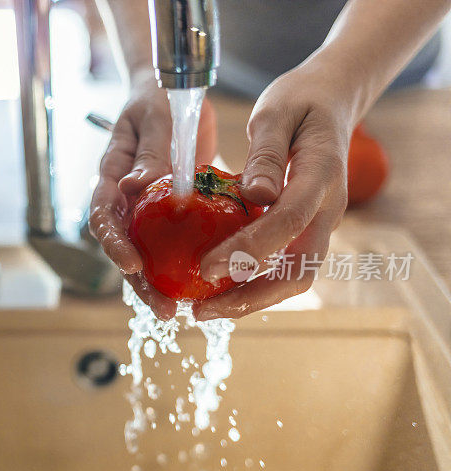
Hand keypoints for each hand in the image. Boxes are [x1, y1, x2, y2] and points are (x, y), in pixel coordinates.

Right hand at [89, 72, 216, 319]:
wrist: (168, 92)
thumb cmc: (157, 97)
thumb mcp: (154, 118)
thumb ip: (147, 152)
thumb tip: (135, 185)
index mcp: (111, 176)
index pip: (104, 217)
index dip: (114, 244)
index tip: (132, 265)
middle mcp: (124, 199)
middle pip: (123, 248)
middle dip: (140, 282)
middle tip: (164, 308)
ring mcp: (145, 209)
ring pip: (147, 253)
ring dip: (160, 282)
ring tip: (181, 309)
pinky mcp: (168, 213)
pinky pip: (172, 242)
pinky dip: (184, 263)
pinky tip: (204, 283)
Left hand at [193, 60, 353, 320]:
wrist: (331, 99)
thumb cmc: (299, 101)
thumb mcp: (276, 113)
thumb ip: (267, 154)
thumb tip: (256, 195)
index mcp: (321, 178)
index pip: (286, 223)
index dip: (248, 250)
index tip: (205, 267)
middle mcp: (326, 212)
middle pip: (298, 273)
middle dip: (250, 298)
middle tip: (201, 311)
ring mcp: (318, 225)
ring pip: (291, 278)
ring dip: (249, 299)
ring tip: (202, 309)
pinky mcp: (304, 230)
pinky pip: (282, 266)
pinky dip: (250, 283)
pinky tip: (214, 287)